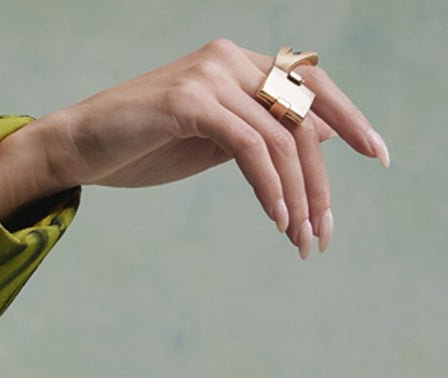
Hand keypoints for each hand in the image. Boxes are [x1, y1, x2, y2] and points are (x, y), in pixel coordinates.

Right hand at [46, 38, 389, 255]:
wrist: (77, 147)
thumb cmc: (140, 147)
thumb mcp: (215, 142)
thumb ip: (264, 133)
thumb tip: (323, 133)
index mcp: (238, 63)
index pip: (310, 85)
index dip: (350, 117)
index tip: (378, 156)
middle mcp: (229, 59)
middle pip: (301, 117)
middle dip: (320, 181)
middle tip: (324, 234)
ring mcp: (209, 75)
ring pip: (279, 136)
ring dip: (297, 196)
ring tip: (300, 240)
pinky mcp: (189, 101)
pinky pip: (248, 146)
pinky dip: (268, 186)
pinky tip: (276, 219)